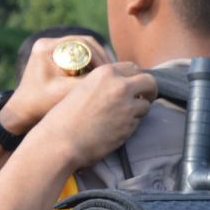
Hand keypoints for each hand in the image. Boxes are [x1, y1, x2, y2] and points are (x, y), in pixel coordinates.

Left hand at [0, 36, 115, 133]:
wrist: (21, 113)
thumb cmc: (39, 105)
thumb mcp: (64, 94)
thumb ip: (86, 83)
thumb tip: (113, 75)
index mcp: (46, 48)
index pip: (82, 44)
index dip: (100, 56)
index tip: (111, 72)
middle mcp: (46, 43)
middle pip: (84, 43)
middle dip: (101, 57)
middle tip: (115, 72)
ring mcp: (49, 48)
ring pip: (82, 48)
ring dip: (96, 60)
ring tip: (109, 75)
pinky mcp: (52, 56)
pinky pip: (76, 54)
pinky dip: (88, 64)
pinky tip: (99, 77)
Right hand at [34, 62, 156, 169]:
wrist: (60, 142)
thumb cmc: (64, 118)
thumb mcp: (81, 90)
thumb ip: (103, 84)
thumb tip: (123, 85)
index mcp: (105, 73)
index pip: (132, 68)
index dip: (133, 78)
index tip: (131, 87)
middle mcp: (119, 85)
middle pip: (149, 81)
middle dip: (148, 90)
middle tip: (143, 99)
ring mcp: (127, 106)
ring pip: (146, 104)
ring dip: (138, 110)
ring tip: (120, 119)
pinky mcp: (129, 125)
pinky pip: (137, 122)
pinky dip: (130, 125)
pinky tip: (113, 130)